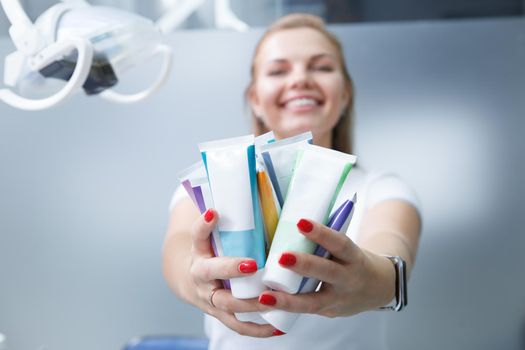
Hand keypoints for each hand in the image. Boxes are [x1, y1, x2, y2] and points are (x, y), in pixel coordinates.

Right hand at [188, 208, 280, 336]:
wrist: (190, 280)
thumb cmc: (211, 251)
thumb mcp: (215, 234)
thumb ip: (231, 215)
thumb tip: (259, 177)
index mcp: (199, 251)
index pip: (198, 235)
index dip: (204, 225)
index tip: (214, 212)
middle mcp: (201, 275)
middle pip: (211, 272)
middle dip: (231, 268)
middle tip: (252, 264)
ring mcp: (210, 298)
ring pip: (227, 304)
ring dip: (249, 303)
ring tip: (270, 299)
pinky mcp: (221, 315)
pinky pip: (238, 326)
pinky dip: (258, 329)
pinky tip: (278, 327)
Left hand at [257, 219, 395, 316]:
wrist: (377, 288)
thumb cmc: (353, 261)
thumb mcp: (347, 249)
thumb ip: (325, 242)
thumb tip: (291, 225)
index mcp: (353, 257)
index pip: (338, 243)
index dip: (321, 233)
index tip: (300, 223)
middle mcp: (348, 279)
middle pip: (326, 272)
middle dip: (304, 265)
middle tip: (282, 257)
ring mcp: (338, 299)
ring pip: (313, 302)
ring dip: (287, 300)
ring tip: (265, 296)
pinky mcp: (328, 312)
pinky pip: (306, 311)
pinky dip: (286, 309)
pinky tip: (267, 306)